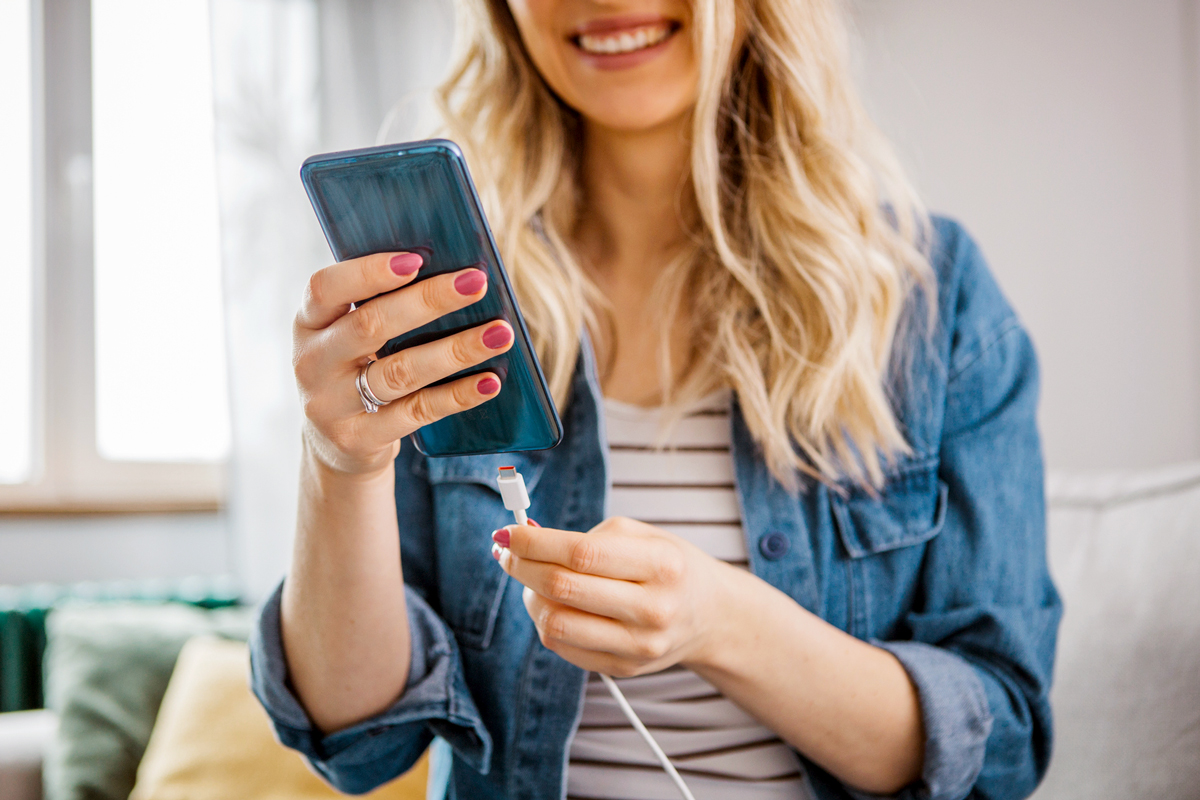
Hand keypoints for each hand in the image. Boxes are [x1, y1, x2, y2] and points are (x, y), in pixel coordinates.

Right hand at [293, 251, 513, 475]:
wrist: (337, 445)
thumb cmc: (356, 369)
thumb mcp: (347, 336)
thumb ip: (379, 305)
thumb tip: (452, 274)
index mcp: (308, 322)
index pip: (326, 288)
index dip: (369, 272)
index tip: (417, 259)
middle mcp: (312, 362)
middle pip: (371, 325)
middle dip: (429, 300)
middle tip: (476, 283)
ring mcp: (331, 405)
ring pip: (401, 371)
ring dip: (456, 350)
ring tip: (499, 334)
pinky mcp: (359, 438)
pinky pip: (417, 412)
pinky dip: (457, 395)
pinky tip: (489, 381)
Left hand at [492, 517, 735, 676]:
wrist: (710, 615)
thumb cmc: (669, 566)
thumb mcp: (643, 535)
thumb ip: (588, 537)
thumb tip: (528, 541)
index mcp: (661, 565)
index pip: (580, 554)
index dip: (535, 543)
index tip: (508, 533)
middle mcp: (652, 609)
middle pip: (562, 588)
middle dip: (521, 566)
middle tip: (507, 552)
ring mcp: (638, 646)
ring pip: (555, 624)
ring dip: (529, 597)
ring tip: (532, 580)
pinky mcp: (623, 669)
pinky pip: (562, 647)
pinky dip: (546, 621)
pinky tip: (553, 604)